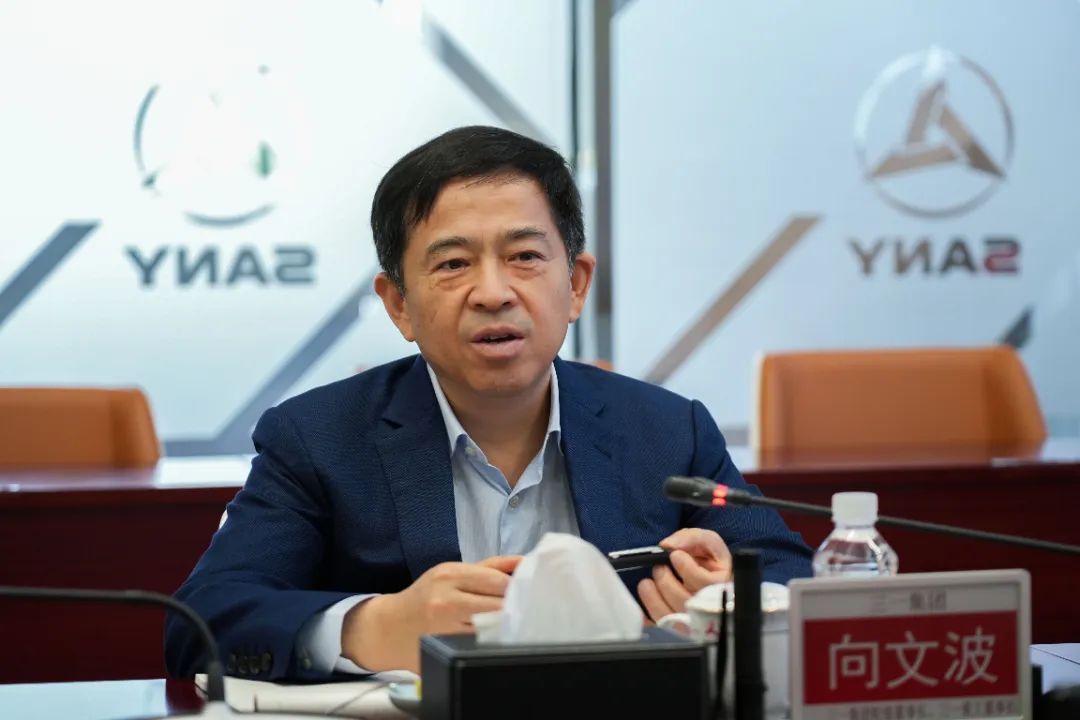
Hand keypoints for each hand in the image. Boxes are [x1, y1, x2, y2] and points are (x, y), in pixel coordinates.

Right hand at [342, 555, 520, 671]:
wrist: (389, 627)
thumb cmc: (427, 597)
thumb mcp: (453, 573)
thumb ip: (492, 567)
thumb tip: (526, 562)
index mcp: (450, 574)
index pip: (499, 581)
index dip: (517, 588)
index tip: (526, 592)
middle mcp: (446, 600)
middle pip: (498, 606)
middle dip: (514, 609)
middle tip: (524, 611)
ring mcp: (444, 628)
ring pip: (492, 628)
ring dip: (505, 627)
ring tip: (510, 625)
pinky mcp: (445, 650)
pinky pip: (480, 645)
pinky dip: (491, 642)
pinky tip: (494, 639)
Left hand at [637, 528, 731, 622]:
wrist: (714, 582)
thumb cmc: (713, 563)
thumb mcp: (710, 544)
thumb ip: (693, 538)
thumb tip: (668, 545)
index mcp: (724, 586)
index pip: (705, 583)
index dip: (687, 568)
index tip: (675, 556)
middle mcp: (713, 608)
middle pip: (685, 601)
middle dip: (666, 581)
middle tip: (659, 569)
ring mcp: (697, 624)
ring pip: (672, 617)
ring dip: (653, 597)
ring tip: (647, 583)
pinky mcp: (681, 630)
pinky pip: (661, 627)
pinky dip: (648, 618)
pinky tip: (644, 605)